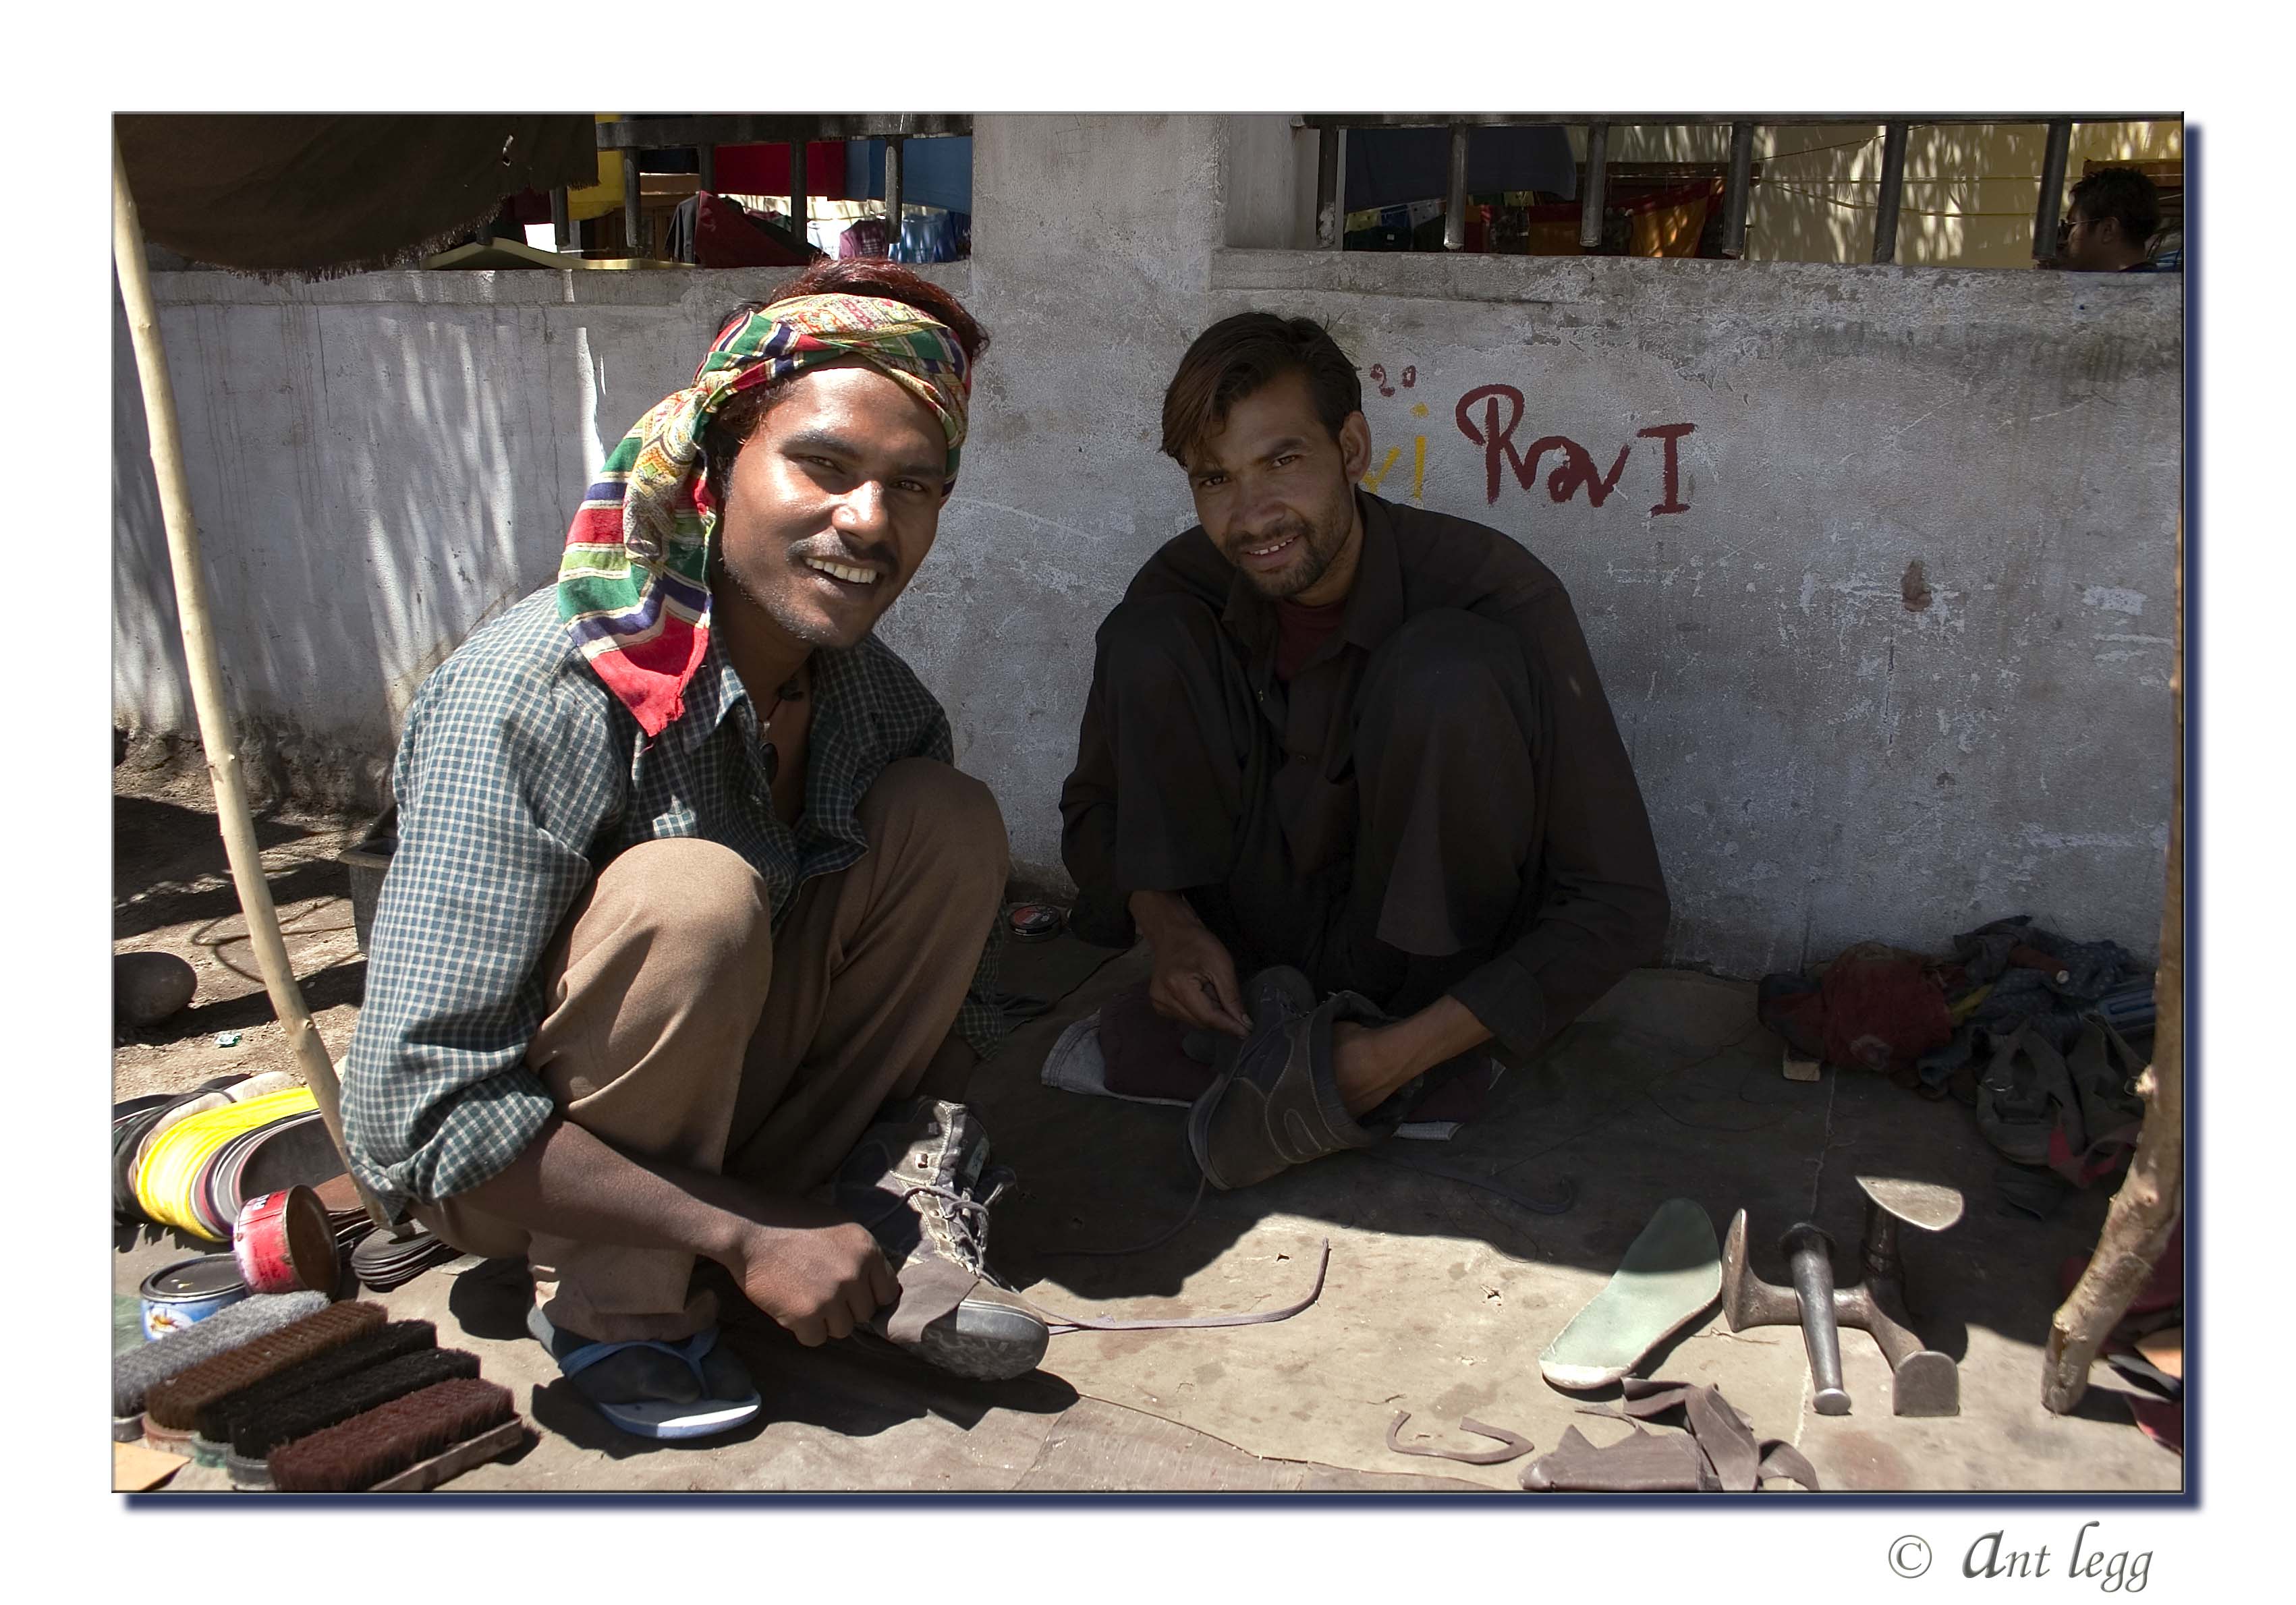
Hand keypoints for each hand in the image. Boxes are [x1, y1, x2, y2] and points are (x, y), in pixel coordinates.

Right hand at [727, 1210, 898, 1346]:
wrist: (752, 1229)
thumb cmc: (793, 1223)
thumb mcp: (841, 1227)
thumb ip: (861, 1256)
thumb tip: (875, 1284)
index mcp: (868, 1250)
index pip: (888, 1293)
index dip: (869, 1296)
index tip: (853, 1294)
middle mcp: (855, 1274)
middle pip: (864, 1314)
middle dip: (845, 1308)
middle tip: (821, 1293)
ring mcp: (832, 1296)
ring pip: (842, 1330)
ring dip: (825, 1321)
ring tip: (805, 1299)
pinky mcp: (807, 1315)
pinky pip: (816, 1339)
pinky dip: (803, 1330)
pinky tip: (791, 1308)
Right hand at [1133, 892, 1248, 1035]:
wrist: (1172, 933)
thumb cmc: (1197, 944)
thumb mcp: (1222, 965)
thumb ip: (1232, 996)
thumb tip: (1243, 1023)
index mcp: (1178, 986)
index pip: (1208, 1016)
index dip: (1229, 1026)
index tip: (1247, 1031)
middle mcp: (1163, 998)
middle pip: (1201, 1022)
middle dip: (1221, 1018)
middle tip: (1233, 1005)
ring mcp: (1158, 1003)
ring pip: (1194, 1022)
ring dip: (1210, 1014)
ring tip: (1212, 991)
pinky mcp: (1159, 1005)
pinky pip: (1186, 1017)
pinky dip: (1199, 1011)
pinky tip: (1201, 995)